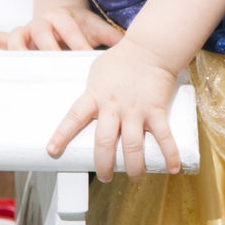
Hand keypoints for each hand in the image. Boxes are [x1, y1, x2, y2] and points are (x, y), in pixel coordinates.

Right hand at [0, 6, 121, 52]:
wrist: (61, 15)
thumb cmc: (81, 27)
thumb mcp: (97, 29)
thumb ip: (113, 37)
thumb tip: (136, 47)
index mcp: (64, 18)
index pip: (70, 29)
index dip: (77, 42)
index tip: (86, 55)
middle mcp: (43, 22)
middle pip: (42, 32)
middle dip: (48, 47)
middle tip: (54, 60)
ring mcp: (26, 30)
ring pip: (16, 35)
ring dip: (17, 46)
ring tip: (19, 58)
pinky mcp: (13, 37)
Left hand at [46, 37, 181, 179]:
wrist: (150, 47)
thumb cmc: (121, 59)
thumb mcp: (96, 73)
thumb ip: (91, 93)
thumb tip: (86, 111)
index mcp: (95, 96)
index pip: (74, 117)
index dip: (62, 135)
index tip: (52, 151)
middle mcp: (113, 106)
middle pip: (105, 142)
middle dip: (103, 165)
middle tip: (105, 177)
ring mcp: (136, 109)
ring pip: (132, 146)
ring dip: (133, 167)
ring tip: (134, 177)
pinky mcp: (156, 110)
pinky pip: (164, 136)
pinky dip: (170, 154)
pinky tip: (173, 169)